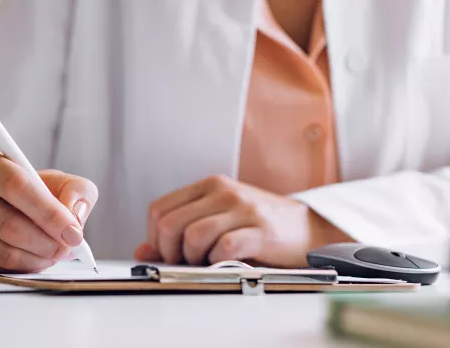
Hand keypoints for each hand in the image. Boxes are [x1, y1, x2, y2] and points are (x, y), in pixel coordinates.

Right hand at [0, 149, 97, 271]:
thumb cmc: (26, 191)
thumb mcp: (55, 181)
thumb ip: (75, 191)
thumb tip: (75, 217)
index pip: (16, 185)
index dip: (48, 212)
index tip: (73, 231)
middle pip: (8, 223)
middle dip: (46, 241)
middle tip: (68, 248)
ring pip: (1, 250)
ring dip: (37, 257)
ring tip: (56, 253)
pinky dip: (23, 267)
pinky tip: (36, 259)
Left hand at [134, 175, 350, 267]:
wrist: (308, 228)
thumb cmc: (259, 226)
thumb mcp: (217, 221)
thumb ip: (180, 232)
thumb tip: (142, 250)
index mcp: (209, 186)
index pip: (159, 210)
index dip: (156, 238)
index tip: (169, 253)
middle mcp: (223, 192)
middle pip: (170, 225)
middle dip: (171, 252)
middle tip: (186, 262)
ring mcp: (243, 209)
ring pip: (192, 236)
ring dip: (193, 259)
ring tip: (207, 262)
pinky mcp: (260, 230)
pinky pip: (223, 248)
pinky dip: (218, 262)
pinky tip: (226, 263)